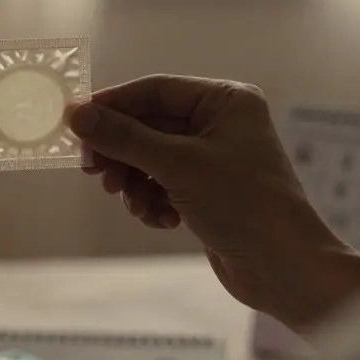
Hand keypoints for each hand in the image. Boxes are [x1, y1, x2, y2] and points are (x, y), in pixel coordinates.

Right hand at [67, 75, 359, 330]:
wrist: (284, 268)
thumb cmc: (244, 206)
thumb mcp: (177, 166)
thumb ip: (124, 138)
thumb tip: (76, 114)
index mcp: (225, 101)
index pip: (154, 90)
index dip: (113, 105)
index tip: (75, 124)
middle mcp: (221, 124)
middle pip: (149, 126)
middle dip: (123, 153)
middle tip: (95, 173)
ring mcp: (214, 159)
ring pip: (152, 159)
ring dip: (136, 183)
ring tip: (135, 205)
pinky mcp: (208, 192)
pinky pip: (164, 185)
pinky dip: (154, 202)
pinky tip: (161, 221)